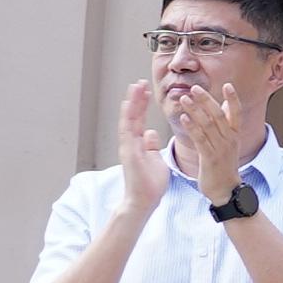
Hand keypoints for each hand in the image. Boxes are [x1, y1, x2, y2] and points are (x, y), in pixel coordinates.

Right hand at [116, 74, 179, 212]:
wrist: (143, 201)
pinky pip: (127, 131)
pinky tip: (129, 105)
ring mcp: (128, 147)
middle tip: (140, 81)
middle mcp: (130, 142)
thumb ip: (151, 145)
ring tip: (135, 86)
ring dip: (131, 103)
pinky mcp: (128, 152)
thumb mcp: (155, 159)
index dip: (141, 104)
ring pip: (128, 120)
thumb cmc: (150, 183)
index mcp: (138, 143)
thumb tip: (150, 132)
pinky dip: (127, 117)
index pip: (139, 119)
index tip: (145, 90)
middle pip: (132, 116)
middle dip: (136, 98)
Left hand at [165, 68, 245, 205]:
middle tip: (194, 88)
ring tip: (184, 99)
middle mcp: (229, 139)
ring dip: (195, 110)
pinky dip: (192, 127)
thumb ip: (227, 124)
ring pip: (207, 125)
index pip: (237, 113)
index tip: (227, 85)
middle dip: (206, 100)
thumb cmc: (224, 165)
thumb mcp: (229, 143)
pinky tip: (183, 118)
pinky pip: (200, 139)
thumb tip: (225, 105)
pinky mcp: (210, 158)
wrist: (225, 190)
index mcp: (235, 135)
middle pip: (219, 115)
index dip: (233, 98)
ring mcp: (220, 149)